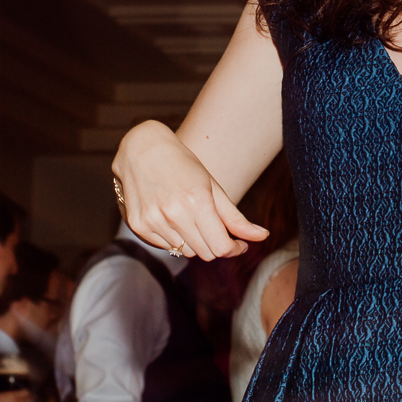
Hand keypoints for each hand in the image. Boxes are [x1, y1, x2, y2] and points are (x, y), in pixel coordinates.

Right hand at [115, 121, 268, 260]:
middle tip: (213, 226)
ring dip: (193, 241)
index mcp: (197, 201)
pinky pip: (165, 247)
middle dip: (215, 244)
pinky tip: (170, 216)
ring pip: (185, 252)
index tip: (238, 244)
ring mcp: (153, 221)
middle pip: (205, 253)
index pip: (221, 247)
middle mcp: (173, 213)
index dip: (233, 249)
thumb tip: (263, 236)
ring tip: (188, 215)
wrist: (142, 148)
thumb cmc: (182, 164)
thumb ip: (236, 217)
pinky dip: (174, 238)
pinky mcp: (138, 226)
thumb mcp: (213, 187)